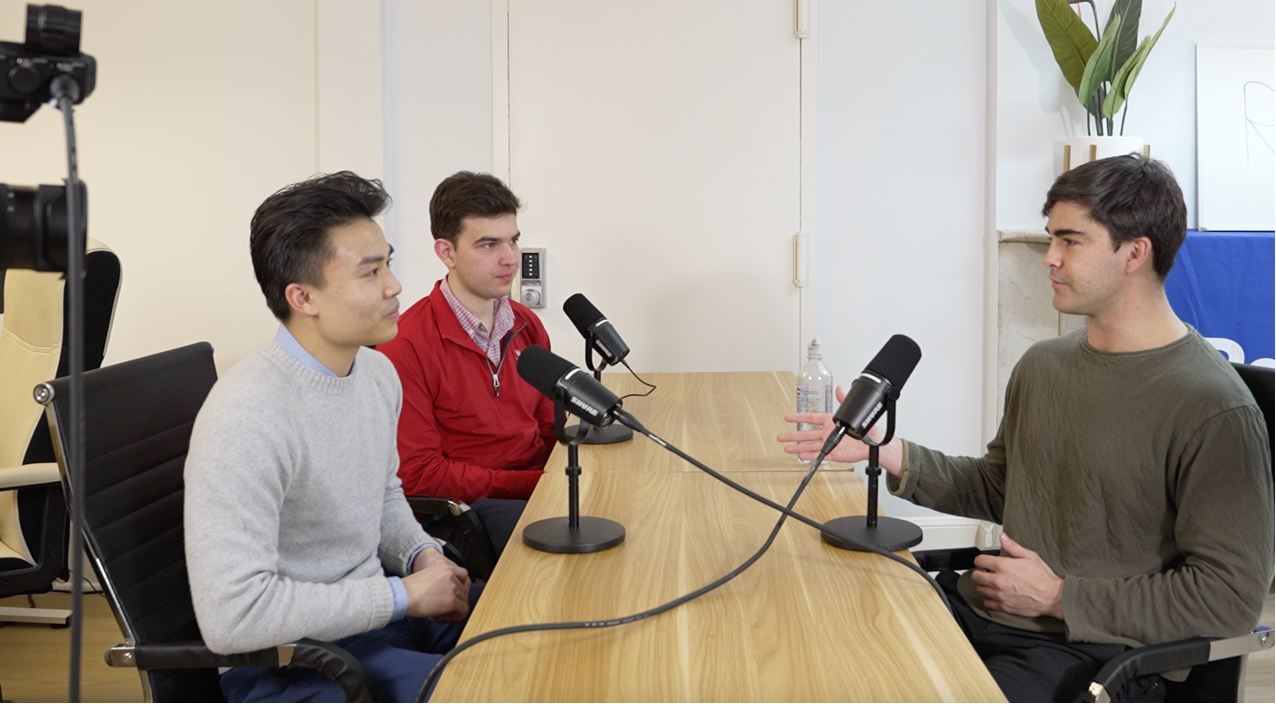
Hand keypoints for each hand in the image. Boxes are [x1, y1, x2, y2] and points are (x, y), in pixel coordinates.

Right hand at [403, 549, 470, 621]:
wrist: (403, 595)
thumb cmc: (409, 589)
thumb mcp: (429, 577)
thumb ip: (442, 582)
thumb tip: (450, 596)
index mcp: (445, 567)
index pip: (464, 576)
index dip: (460, 588)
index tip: (453, 596)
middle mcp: (452, 575)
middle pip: (464, 591)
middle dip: (454, 601)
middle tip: (441, 607)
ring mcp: (454, 588)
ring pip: (463, 603)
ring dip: (452, 610)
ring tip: (437, 613)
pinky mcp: (452, 601)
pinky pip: (462, 612)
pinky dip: (453, 617)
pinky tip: (439, 617)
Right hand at [776, 386, 903, 474]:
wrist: (872, 444)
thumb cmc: (864, 429)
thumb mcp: (853, 413)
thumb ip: (844, 401)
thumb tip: (839, 388)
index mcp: (830, 421)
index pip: (811, 419)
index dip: (799, 418)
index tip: (789, 418)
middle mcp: (827, 433)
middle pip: (806, 434)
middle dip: (793, 436)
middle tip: (782, 436)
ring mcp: (829, 443)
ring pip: (809, 446)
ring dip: (798, 448)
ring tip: (787, 449)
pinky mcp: (833, 453)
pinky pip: (819, 455)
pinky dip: (810, 456)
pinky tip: (801, 456)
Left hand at [969, 533, 1063, 618]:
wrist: (1052, 597)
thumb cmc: (1043, 577)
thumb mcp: (1029, 556)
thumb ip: (1012, 546)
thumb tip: (1002, 537)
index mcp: (1003, 566)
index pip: (979, 560)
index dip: (981, 560)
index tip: (984, 562)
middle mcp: (998, 580)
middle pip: (976, 576)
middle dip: (979, 573)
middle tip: (986, 573)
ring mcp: (1000, 594)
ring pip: (980, 590)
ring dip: (983, 586)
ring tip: (991, 584)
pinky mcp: (1003, 606)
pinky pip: (987, 603)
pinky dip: (988, 600)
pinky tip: (994, 595)